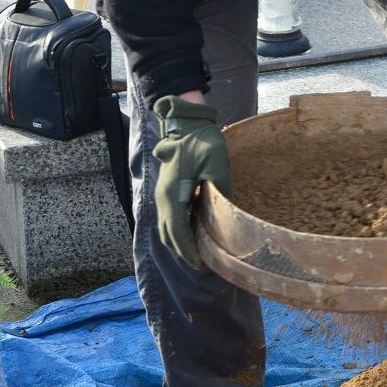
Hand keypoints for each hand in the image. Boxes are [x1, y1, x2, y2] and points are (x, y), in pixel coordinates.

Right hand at [152, 96, 232, 268]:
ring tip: (194, 252)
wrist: (188, 123)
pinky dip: (174, 229)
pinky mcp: (165, 189)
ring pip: (164, 225)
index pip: (176, 230)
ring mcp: (161, 192)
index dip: (187, 249)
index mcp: (172, 192)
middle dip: (181, 250)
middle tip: (200, 262)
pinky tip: (190, 232)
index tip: (199, 262)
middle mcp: (162, 196)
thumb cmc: (203, 143)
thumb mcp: (217, 165)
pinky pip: (166, 216)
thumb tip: (225, 213)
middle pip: (167, 232)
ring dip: (176, 241)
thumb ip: (220, 190)